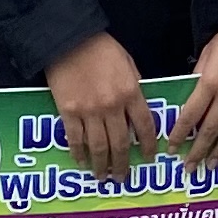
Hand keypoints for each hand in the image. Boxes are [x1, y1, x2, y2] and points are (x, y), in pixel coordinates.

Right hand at [46, 33, 153, 181]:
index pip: (145, 126)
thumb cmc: (100, 48)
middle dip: (122, 164)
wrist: (68, 39)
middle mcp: (112, 106)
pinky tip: (81, 162)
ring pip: (98, 146)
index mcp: (131, 92)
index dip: (148, 145)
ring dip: (102, 165)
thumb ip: (134, 86)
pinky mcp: (68, 112)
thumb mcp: (127, 63)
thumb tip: (137, 106)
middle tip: (123, 178)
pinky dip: (79, 153)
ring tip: (103, 177)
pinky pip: (75, 139)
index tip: (149, 158)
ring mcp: (89, 111)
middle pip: (120, 143)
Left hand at [176, 20, 217, 168]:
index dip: (179, 135)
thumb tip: (193, 95)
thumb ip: (200, 76)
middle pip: (210, 130)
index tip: (171, 149)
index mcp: (209, 82)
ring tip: (212, 165)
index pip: (190, 116)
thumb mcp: (208, 51)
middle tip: (189, 168)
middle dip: (197, 152)